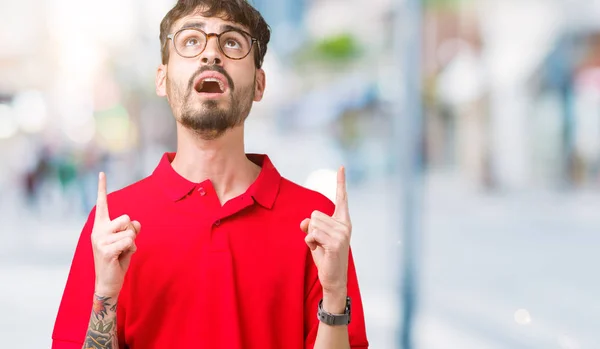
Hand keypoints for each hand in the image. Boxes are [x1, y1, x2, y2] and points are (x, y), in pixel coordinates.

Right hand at [91, 172, 139, 296]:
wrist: (109, 282)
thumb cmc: (118, 260)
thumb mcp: (126, 241)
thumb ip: (131, 229)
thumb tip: (136, 223)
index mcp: (101, 226)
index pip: (102, 204)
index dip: (102, 188)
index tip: (102, 173)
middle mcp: (97, 230)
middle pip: (126, 218)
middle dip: (132, 232)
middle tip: (124, 245)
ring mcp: (100, 240)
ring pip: (130, 232)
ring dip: (132, 243)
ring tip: (122, 253)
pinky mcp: (106, 250)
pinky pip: (129, 242)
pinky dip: (131, 250)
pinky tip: (121, 258)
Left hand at [301, 167, 351, 296]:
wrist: (333, 278)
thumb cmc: (325, 256)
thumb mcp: (316, 237)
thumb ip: (311, 225)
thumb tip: (305, 222)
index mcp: (343, 221)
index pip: (342, 198)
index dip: (340, 182)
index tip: (341, 166)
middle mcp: (345, 225)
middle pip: (315, 214)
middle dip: (311, 228)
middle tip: (320, 242)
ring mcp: (341, 234)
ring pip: (312, 224)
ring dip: (310, 236)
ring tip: (320, 247)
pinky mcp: (335, 243)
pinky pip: (312, 234)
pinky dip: (310, 242)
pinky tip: (319, 251)